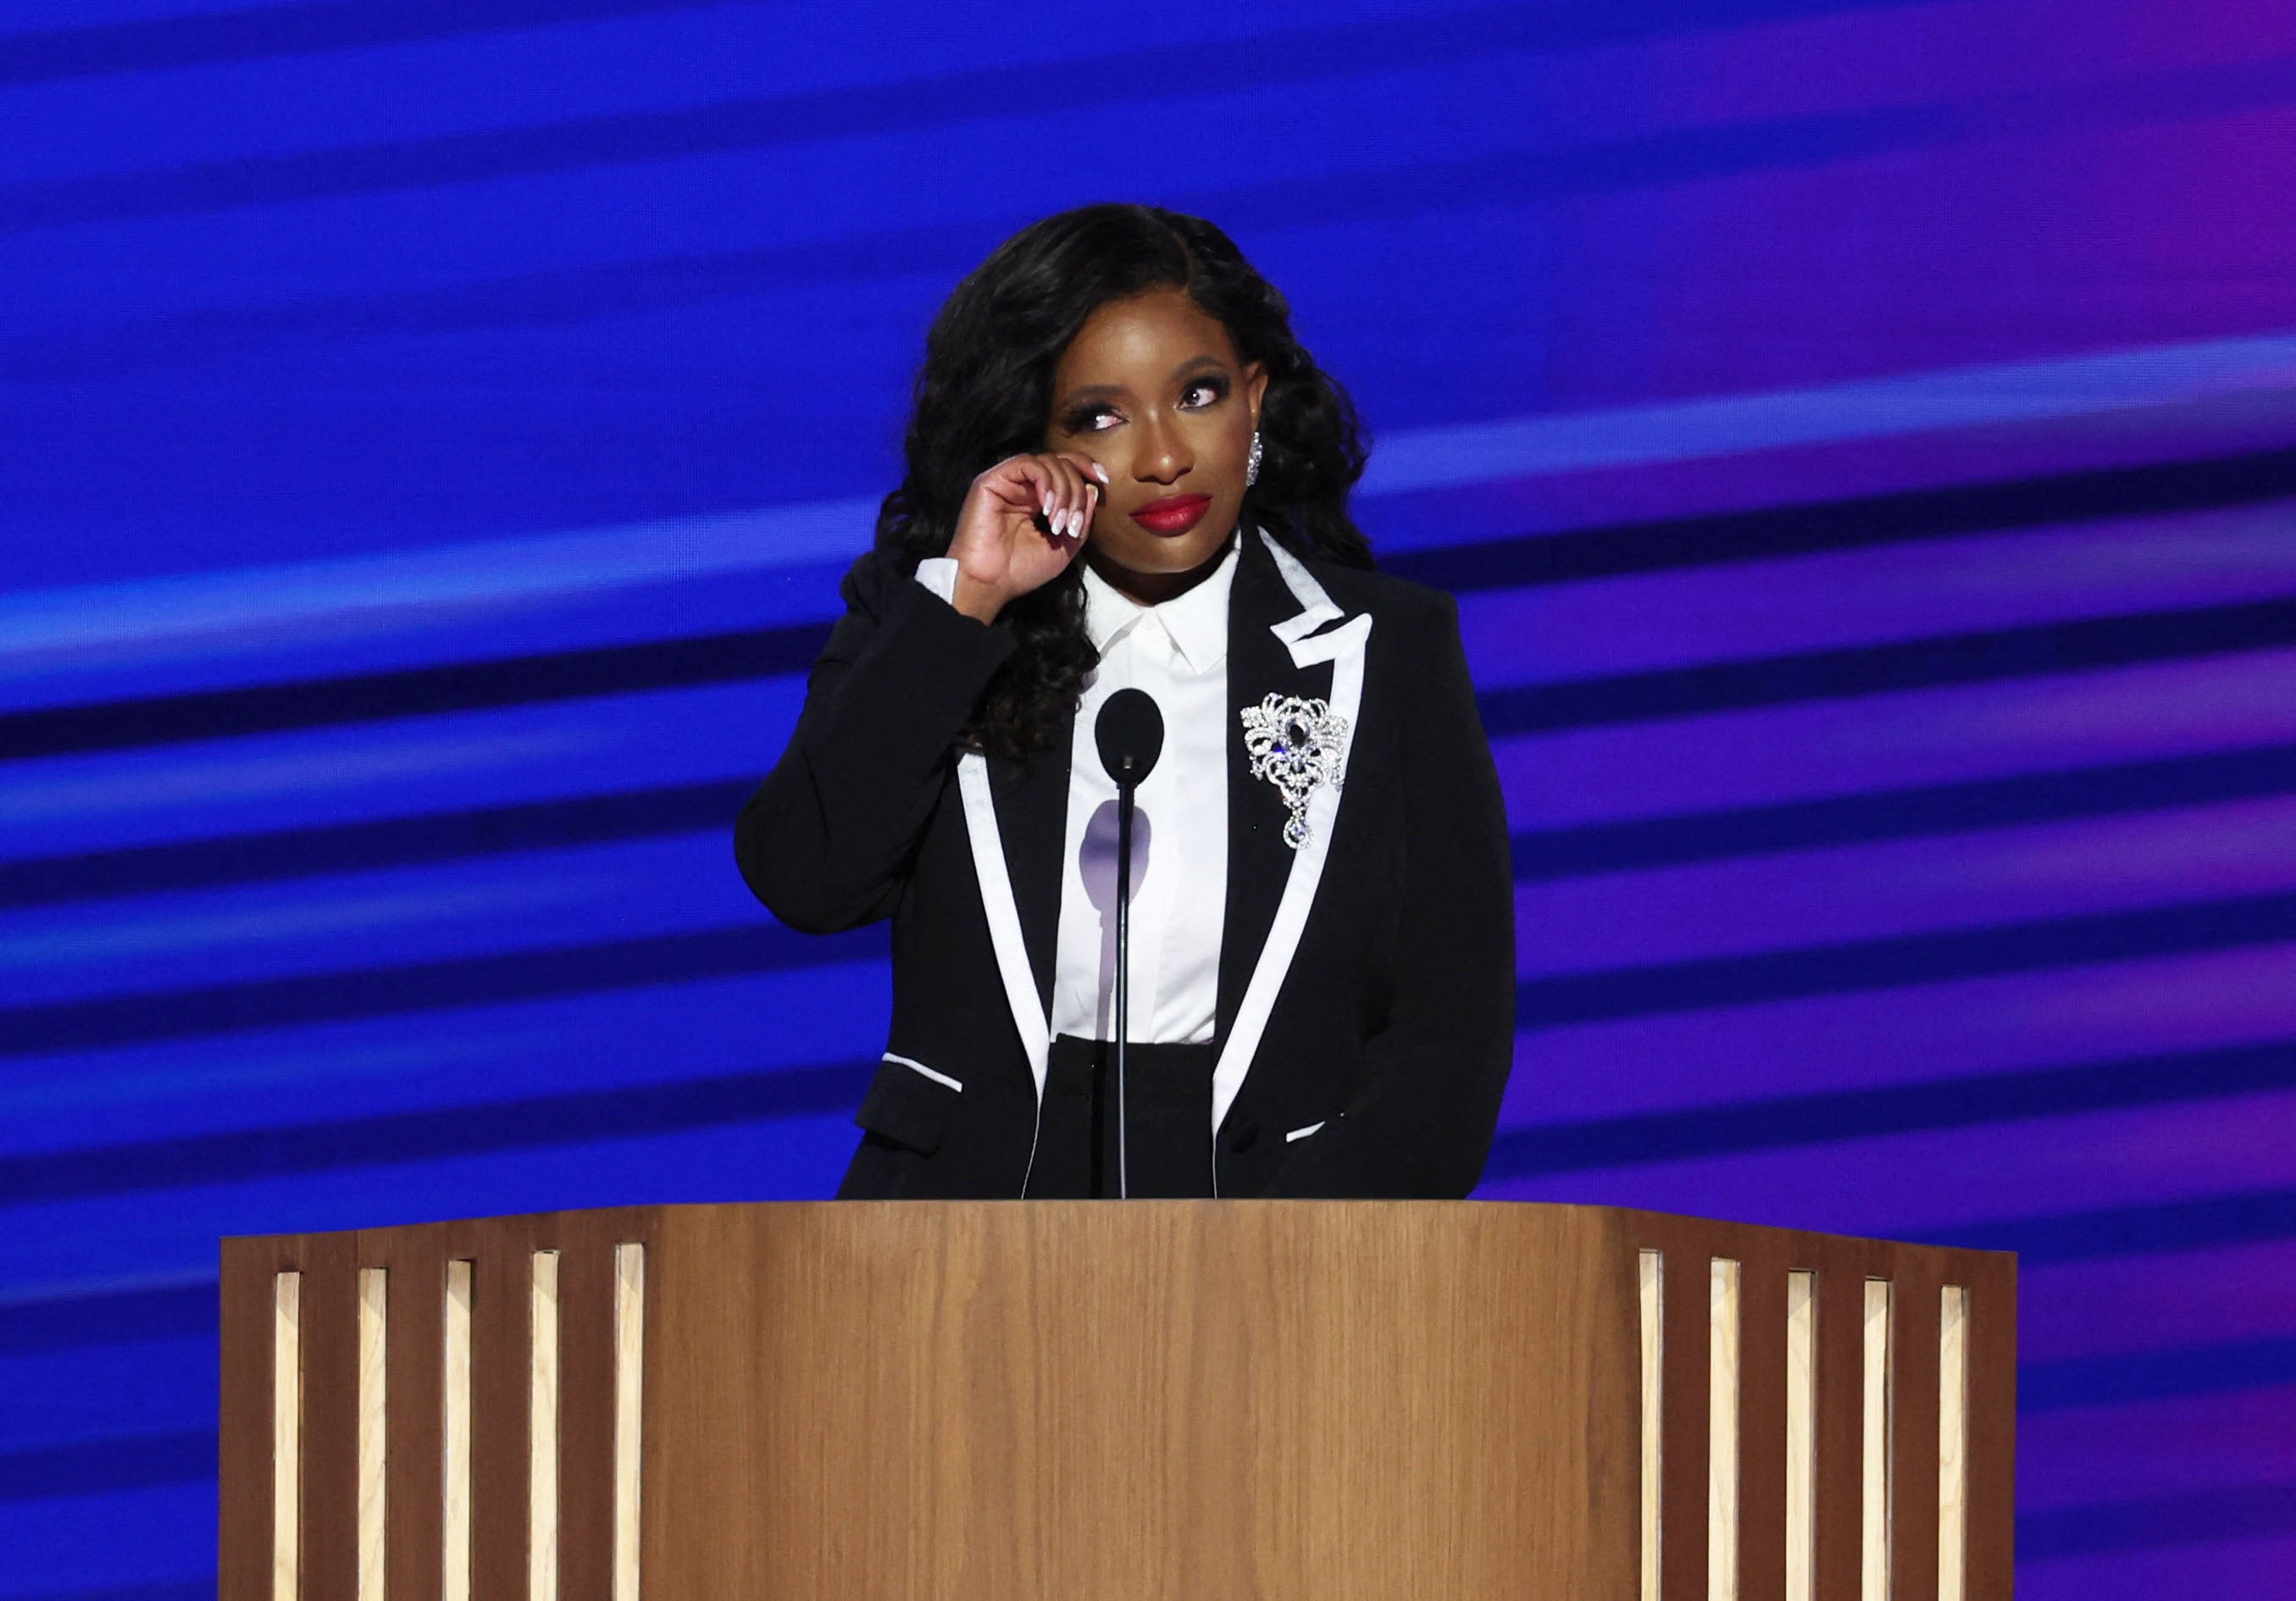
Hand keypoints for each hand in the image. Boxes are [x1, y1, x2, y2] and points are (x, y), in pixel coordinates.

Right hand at [946, 451, 1106, 621]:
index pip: (1065, 467)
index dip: (1087, 467)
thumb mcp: (1063, 548)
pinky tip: (1045, 506)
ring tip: (1057, 522)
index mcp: (1038, 498)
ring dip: (1063, 490)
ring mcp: (1007, 481)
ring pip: (1048, 462)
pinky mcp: (991, 480)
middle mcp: (1023, 486)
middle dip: (1076, 491)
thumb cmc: (1020, 571)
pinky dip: (1045, 481)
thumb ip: (1080, 520)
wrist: (989, 584)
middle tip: (1071, 523)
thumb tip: (1094, 489)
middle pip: (1062, 464)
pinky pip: (1027, 463)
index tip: (1105, 481)